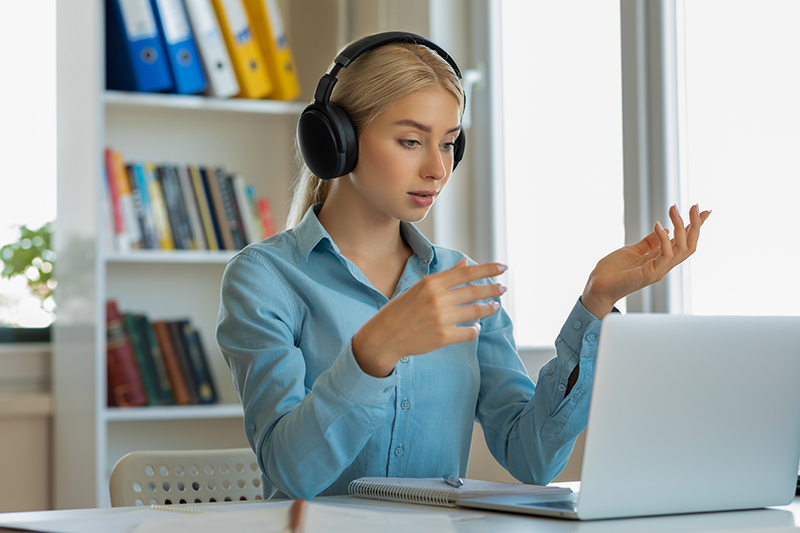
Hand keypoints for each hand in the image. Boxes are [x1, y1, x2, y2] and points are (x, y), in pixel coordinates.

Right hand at [352, 259, 506, 376]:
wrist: (383, 337)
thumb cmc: (400, 310)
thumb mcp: (419, 288)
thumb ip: (444, 277)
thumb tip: (465, 263)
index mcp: (431, 283)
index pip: (466, 273)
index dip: (488, 269)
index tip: (502, 267)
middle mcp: (437, 298)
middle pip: (475, 291)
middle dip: (493, 289)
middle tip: (503, 289)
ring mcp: (441, 318)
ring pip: (476, 312)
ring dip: (488, 309)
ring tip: (494, 307)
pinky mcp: (443, 337)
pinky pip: (469, 332)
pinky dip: (475, 329)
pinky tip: (476, 327)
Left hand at [581, 204, 710, 318]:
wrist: (598, 285)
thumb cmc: (613, 270)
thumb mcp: (633, 250)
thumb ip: (649, 242)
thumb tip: (664, 229)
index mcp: (660, 260)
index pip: (684, 242)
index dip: (695, 227)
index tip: (704, 211)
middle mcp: (663, 266)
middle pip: (689, 245)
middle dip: (695, 225)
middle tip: (695, 206)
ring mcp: (658, 271)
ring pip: (682, 249)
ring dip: (680, 227)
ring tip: (674, 209)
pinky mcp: (650, 274)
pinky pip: (665, 255)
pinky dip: (664, 239)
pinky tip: (658, 225)